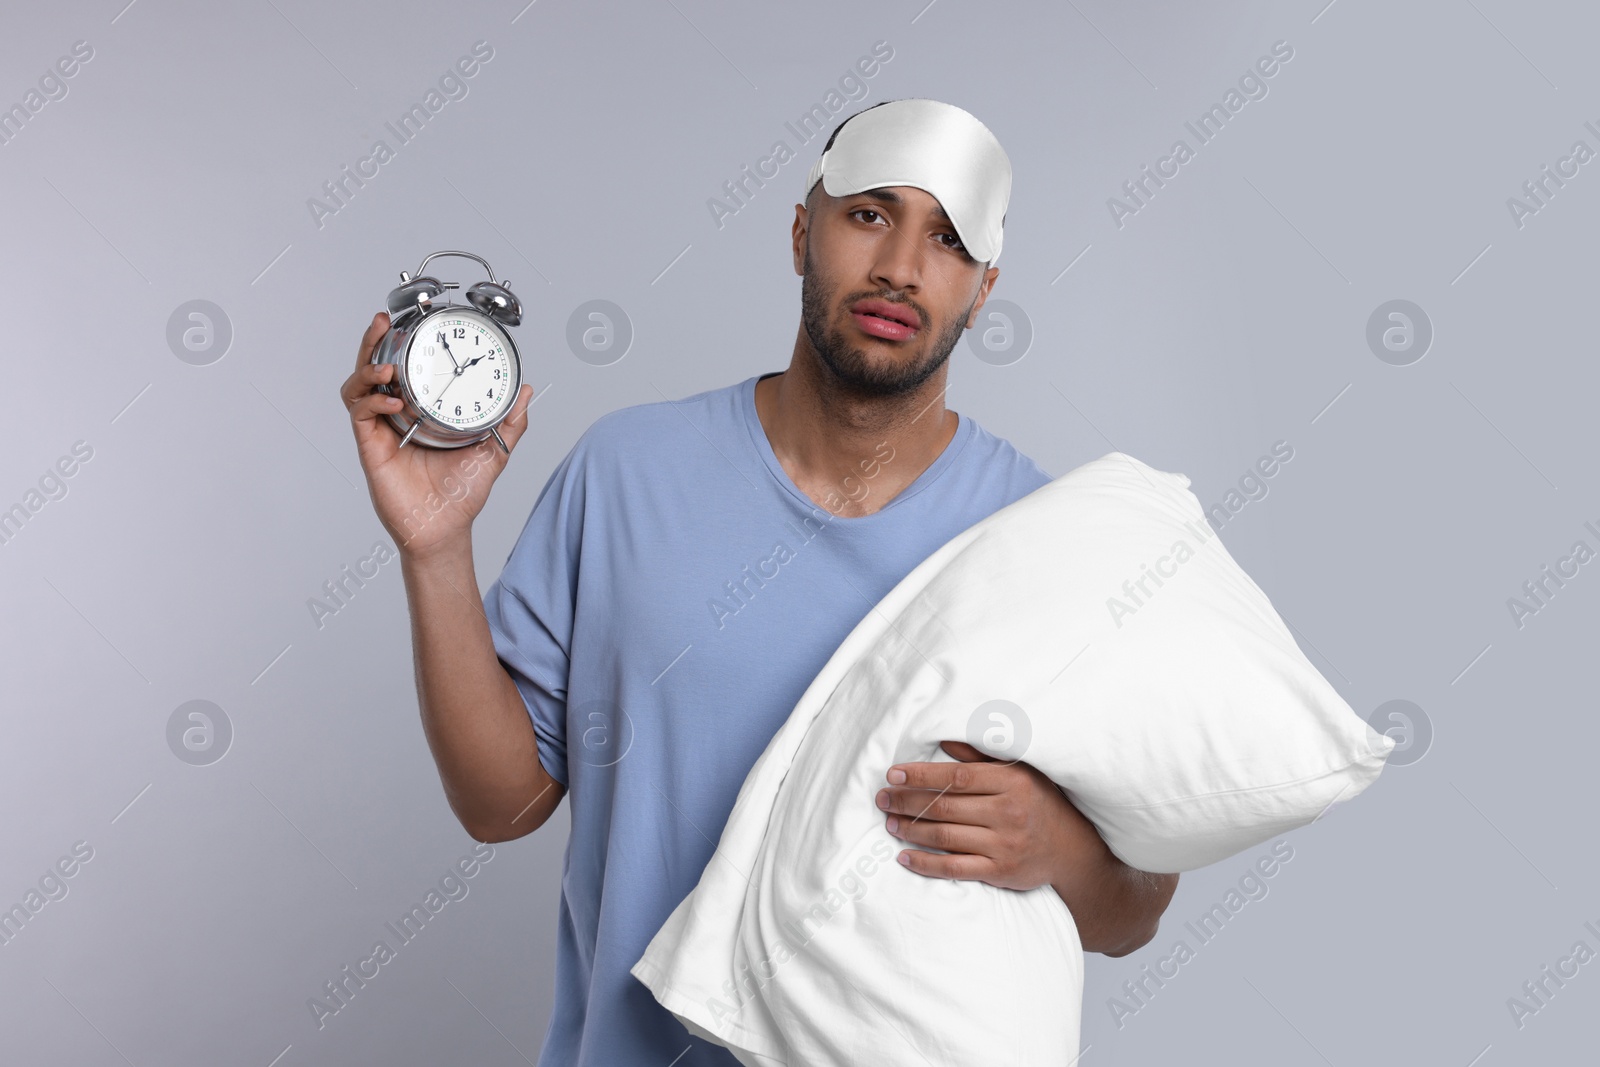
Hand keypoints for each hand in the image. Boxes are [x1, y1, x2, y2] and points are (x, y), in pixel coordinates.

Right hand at [340, 311, 533, 560]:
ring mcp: (381, 431)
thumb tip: (526, 390)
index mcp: (420, 411)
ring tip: (386, 366)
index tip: (409, 322)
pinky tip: (391, 400)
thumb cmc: (462, 493)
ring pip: (358, 388)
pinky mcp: (371, 448)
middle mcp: (396, 416)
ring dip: (367, 369)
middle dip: (373, 342)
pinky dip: (372, 402)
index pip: (404, 368)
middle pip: (373, 369)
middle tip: (383, 323)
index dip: (400, 344)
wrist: (446, 528)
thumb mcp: (494, 449)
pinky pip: (361, 415)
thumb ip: (510, 421)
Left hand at [875, 739, 1079, 891]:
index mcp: (1011, 782)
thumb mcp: (1019, 771)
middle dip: (907, 802)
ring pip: (946, 837)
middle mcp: (1008, 813)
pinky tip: (904, 857)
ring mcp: (1004, 845)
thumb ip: (980, 756)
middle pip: (945, 807)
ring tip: (889, 823)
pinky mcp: (1000, 872)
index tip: (893, 773)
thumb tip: (942, 740)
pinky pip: (955, 868)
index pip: (956, 778)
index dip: (921, 775)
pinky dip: (926, 864)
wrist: (1071, 848)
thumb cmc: (1039, 802)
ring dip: (911, 830)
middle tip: (882, 799)